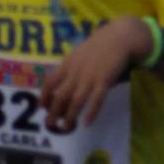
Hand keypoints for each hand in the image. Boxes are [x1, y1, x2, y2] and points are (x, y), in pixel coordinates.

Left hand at [41, 16, 146, 132]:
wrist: (120, 36)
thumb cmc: (101, 44)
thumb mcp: (80, 52)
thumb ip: (73, 67)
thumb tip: (67, 83)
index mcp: (68, 63)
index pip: (49, 82)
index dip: (44, 96)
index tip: (42, 107)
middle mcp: (76, 72)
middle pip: (60, 95)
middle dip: (53, 112)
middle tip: (50, 124)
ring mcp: (90, 76)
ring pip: (76, 100)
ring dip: (70, 116)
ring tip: (66, 128)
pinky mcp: (105, 80)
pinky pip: (96, 99)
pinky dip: (91, 112)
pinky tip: (87, 122)